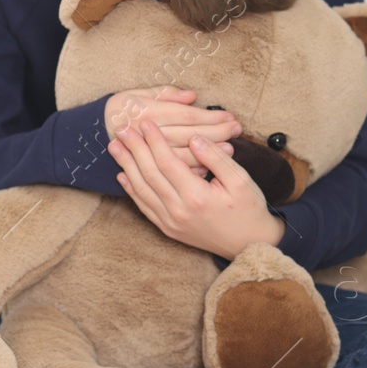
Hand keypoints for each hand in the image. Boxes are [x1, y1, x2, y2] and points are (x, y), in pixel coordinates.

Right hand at [104, 87, 238, 176]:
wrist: (90, 133)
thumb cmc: (119, 108)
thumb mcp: (137, 93)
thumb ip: (165, 94)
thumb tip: (192, 96)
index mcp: (146, 112)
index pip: (186, 116)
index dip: (210, 116)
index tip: (230, 116)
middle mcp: (146, 134)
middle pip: (189, 136)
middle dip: (216, 133)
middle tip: (236, 130)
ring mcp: (145, 156)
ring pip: (184, 157)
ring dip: (208, 153)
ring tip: (229, 148)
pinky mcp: (145, 171)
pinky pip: (171, 175)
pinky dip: (192, 169)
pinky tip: (208, 166)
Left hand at [109, 120, 285, 260]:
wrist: (251, 244)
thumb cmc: (249, 209)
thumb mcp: (241, 180)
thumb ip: (215, 158)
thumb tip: (194, 138)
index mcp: (197, 197)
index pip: (168, 162)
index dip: (154, 141)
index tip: (145, 123)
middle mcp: (179, 211)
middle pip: (149, 174)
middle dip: (134, 149)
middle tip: (121, 129)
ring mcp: (171, 223)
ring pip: (142, 191)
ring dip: (127, 166)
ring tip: (115, 147)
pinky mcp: (169, 230)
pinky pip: (145, 208)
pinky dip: (131, 190)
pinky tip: (123, 175)